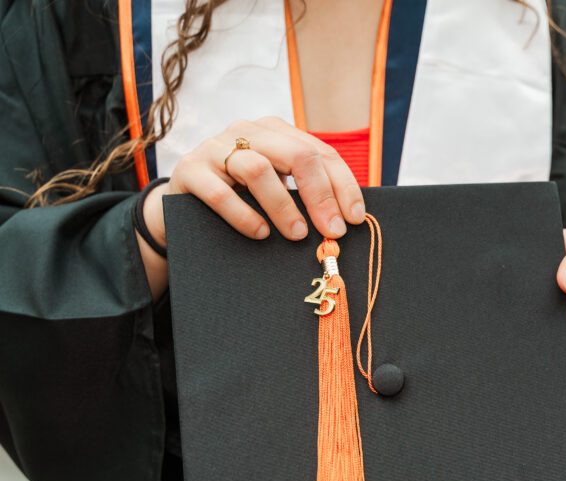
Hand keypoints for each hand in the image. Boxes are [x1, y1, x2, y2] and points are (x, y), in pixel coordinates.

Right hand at [138, 116, 365, 297]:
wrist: (181, 203)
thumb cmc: (239, 196)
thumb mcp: (275, 186)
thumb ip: (304, 191)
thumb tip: (347, 220)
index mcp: (275, 131)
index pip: (319, 152)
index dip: (342, 185)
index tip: (356, 218)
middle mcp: (246, 132)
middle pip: (296, 155)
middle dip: (321, 196)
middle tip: (334, 231)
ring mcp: (214, 148)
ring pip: (259, 170)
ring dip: (285, 207)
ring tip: (298, 235)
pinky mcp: (189, 170)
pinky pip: (221, 193)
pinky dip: (245, 216)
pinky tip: (261, 234)